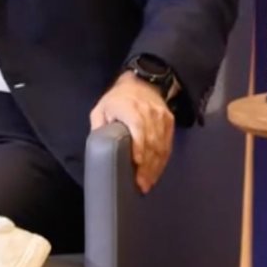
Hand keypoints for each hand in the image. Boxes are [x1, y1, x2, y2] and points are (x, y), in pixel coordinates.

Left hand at [90, 72, 175, 192]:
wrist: (142, 83)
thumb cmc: (117, 100)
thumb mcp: (101, 109)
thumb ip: (98, 127)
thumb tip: (97, 150)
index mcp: (129, 108)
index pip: (138, 126)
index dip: (139, 145)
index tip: (137, 162)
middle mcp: (148, 112)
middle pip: (151, 140)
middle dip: (147, 165)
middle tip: (141, 184)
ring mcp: (161, 117)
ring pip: (161, 144)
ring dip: (156, 166)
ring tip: (148, 183)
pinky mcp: (169, 121)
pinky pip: (167, 143)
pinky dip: (163, 159)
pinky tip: (156, 172)